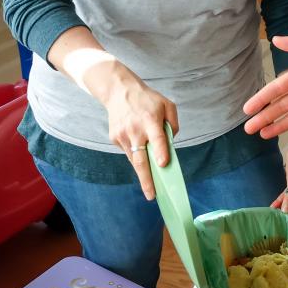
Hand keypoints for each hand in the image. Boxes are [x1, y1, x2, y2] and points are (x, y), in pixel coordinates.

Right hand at [93, 64, 179, 200]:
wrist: (119, 91)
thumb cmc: (148, 99)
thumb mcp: (167, 104)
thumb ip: (172, 123)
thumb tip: (171, 143)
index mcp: (150, 120)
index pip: (157, 138)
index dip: (160, 152)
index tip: (163, 164)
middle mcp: (135, 129)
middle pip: (140, 159)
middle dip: (147, 179)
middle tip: (152, 195)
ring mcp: (123, 135)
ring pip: (134, 160)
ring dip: (143, 173)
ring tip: (150, 186)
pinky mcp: (115, 138)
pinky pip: (129, 152)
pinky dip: (136, 154)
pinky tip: (139, 148)